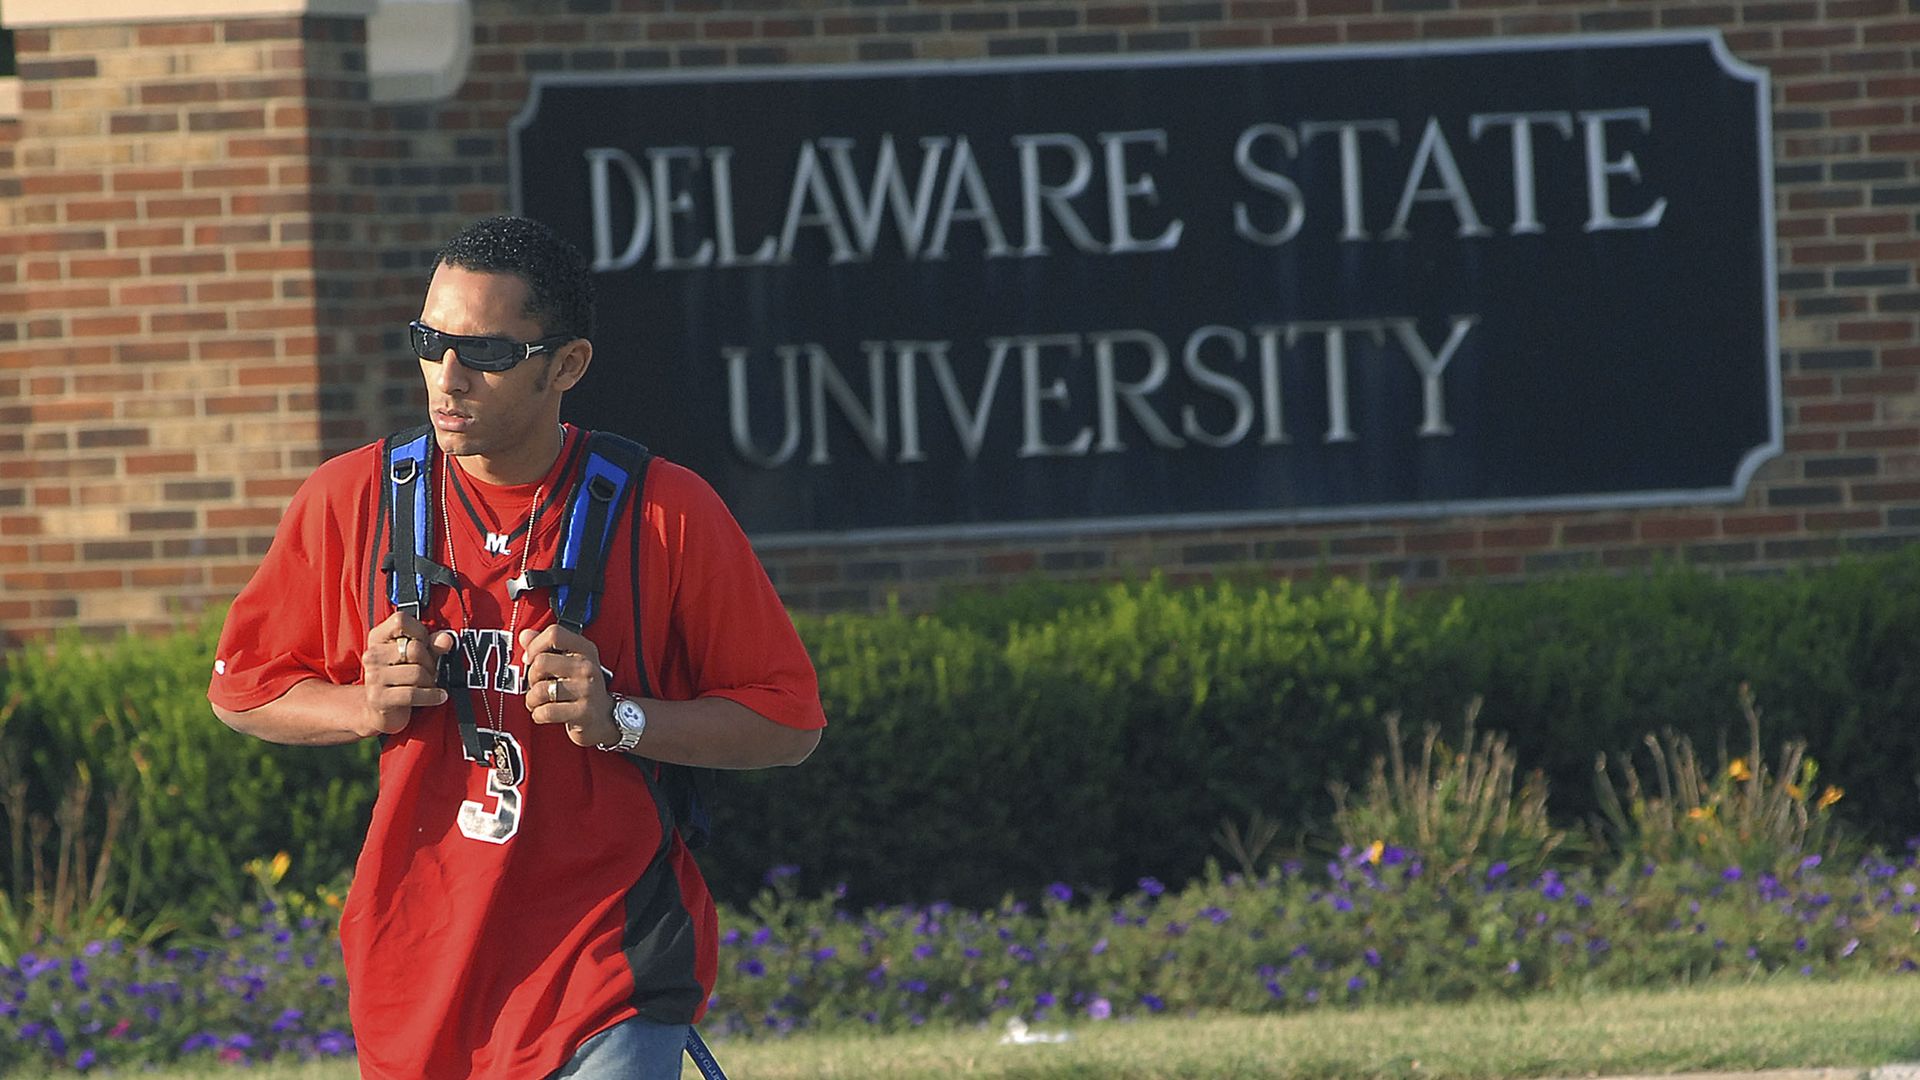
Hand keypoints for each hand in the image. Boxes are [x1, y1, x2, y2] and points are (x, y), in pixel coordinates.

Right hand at [358, 611, 454, 737]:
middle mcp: (372, 654)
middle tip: (431, 671)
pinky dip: (431, 696)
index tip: (425, 643)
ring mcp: (373, 676)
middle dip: (430, 662)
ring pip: (417, 672)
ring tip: (429, 684)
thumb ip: (432, 644)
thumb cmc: (401, 677)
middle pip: (415, 649)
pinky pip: (413, 694)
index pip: (400, 620)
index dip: (420, 631)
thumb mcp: (417, 656)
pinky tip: (439, 696)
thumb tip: (446, 640)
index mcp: (378, 637)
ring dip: (430, 680)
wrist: (380, 709)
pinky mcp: (378, 698)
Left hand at [520, 625, 615, 747]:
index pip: (554, 634)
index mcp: (584, 649)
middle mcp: (587, 667)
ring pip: (540, 690)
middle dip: (530, 678)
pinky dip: (538, 715)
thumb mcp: (570, 662)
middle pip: (541, 662)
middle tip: (537, 685)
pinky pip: (546, 712)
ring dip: (532, 700)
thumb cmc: (583, 688)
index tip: (530, 658)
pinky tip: (544, 714)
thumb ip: (547, 647)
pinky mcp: (583, 712)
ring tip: (538, 703)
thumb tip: (525, 635)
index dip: (534, 645)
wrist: (606, 717)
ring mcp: (586, 689)